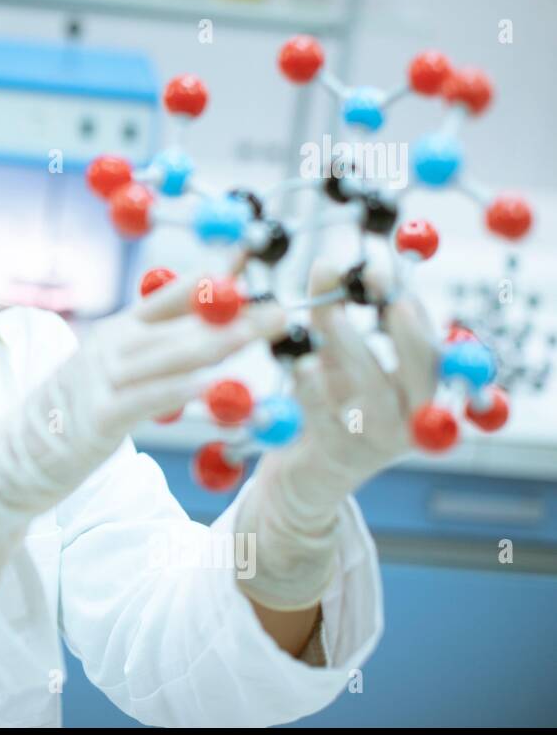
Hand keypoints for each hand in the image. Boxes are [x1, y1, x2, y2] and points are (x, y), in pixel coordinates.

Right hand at [0, 273, 286, 586]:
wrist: (12, 460)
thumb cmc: (68, 421)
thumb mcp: (109, 379)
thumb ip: (150, 360)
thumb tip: (199, 345)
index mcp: (115, 333)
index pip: (170, 296)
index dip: (213, 276)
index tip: (253, 256)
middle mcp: (110, 347)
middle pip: (182, 323)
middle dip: (236, 313)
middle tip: (280, 307)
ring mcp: (103, 379)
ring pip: (174, 355)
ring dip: (226, 342)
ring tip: (267, 331)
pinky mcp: (100, 416)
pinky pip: (154, 397)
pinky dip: (191, 389)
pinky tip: (224, 385)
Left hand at [283, 259, 439, 495]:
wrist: (310, 471)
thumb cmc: (334, 403)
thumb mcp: (335, 354)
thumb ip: (331, 310)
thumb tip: (328, 263)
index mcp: (423, 390)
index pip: (432, 344)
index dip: (410, 307)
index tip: (383, 272)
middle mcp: (412, 417)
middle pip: (420, 370)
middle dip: (403, 328)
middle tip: (381, 293)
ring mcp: (378, 439)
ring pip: (374, 391)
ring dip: (352, 347)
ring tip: (329, 314)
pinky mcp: (339, 454)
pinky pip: (327, 416)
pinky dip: (313, 388)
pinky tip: (301, 364)